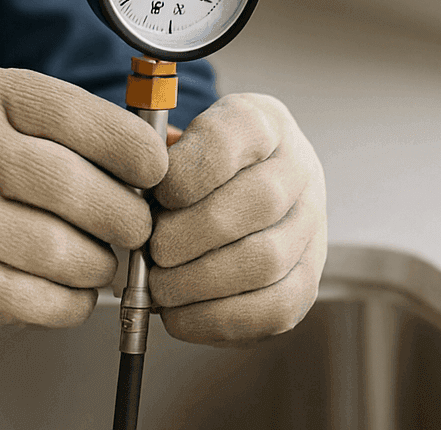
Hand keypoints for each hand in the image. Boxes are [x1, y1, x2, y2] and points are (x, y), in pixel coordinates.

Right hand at [0, 61, 166, 341]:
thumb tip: (152, 156)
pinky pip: (40, 297)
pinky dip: (71, 300)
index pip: (80, 114)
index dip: (132, 147)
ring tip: (101, 261)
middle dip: (127, 216)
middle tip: (135, 227)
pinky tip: (68, 290)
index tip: (154, 170)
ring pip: (67, 250)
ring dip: (100, 264)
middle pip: (82, 189)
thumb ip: (51, 126)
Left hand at [147, 94, 326, 343]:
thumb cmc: (197, 169)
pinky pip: (274, 308)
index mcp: (263, 122)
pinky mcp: (307, 279)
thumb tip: (129, 203)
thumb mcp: (178, 141)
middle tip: (153, 252)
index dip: (192, 170)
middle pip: (261, 201)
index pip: (239, 133)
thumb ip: (155, 161)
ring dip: (200, 281)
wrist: (248, 186)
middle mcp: (299, 169)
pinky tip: (180, 313)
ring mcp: (311, 225)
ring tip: (161, 287)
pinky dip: (218, 319)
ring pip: (268, 260)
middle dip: (192, 234)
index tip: (157, 193)